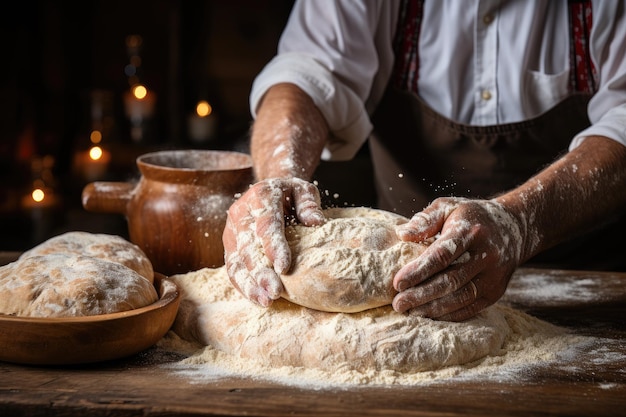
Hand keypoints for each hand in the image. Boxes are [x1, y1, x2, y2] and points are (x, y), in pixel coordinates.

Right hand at [222, 177, 324, 306]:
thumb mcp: (303, 190)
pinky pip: (233, 268)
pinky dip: (244, 286)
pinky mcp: (230, 246)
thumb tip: (316, 221)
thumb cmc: (290, 194)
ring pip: (237, 261)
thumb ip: (309, 203)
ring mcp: (232, 231)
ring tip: (266, 301)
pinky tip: (258, 299)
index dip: (274, 246)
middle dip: (261, 271)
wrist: (267, 190)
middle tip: (276, 291)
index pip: (266, 223)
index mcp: (260, 196)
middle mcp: (241, 213)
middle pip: (249, 246)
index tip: (284, 268)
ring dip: (250, 283)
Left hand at [391, 197, 525, 320]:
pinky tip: (429, 315)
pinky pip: (471, 307)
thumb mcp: (448, 206)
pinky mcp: (496, 291)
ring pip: (461, 297)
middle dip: (421, 294)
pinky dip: (449, 314)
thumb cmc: (470, 217)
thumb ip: (425, 219)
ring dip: (433, 308)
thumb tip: (402, 234)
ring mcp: (494, 275)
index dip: (419, 271)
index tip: (397, 283)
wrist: (514, 227)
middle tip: (398, 303)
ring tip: (410, 312)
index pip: (442, 255)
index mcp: (470, 231)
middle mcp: (486, 255)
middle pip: (450, 280)